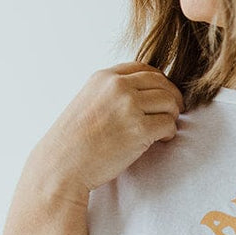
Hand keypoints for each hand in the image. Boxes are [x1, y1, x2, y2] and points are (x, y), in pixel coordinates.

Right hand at [35, 62, 184, 197]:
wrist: (62, 165)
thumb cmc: (73, 141)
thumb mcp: (87, 101)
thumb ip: (111, 92)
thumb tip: (142, 94)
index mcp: (104, 77)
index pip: (144, 69)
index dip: (160, 82)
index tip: (163, 95)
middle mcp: (117, 87)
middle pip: (161, 83)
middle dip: (172, 98)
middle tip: (174, 112)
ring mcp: (129, 107)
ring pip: (169, 102)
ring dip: (171, 116)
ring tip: (164, 128)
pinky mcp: (139, 129)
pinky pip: (168, 124)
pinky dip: (169, 133)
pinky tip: (161, 139)